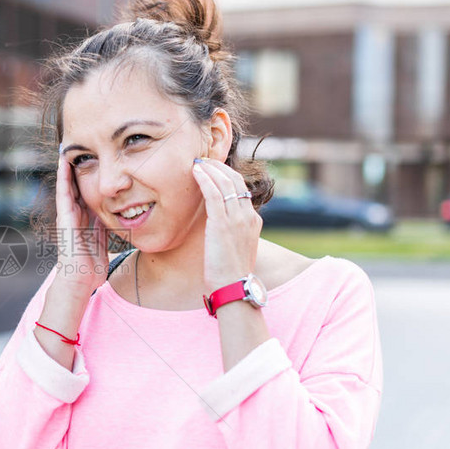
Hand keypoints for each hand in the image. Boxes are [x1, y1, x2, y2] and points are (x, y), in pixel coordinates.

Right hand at [52, 153, 110, 295]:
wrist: (79, 282)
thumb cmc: (91, 269)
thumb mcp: (105, 244)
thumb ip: (108, 232)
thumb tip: (122, 223)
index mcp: (87, 221)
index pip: (91, 193)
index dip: (94, 177)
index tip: (99, 160)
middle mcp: (77, 215)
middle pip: (79, 185)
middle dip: (81, 168)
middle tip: (84, 146)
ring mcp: (68, 216)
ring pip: (68, 185)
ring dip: (68, 166)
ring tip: (70, 146)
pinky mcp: (64, 217)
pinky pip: (63, 193)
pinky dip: (63, 177)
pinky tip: (63, 162)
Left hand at [191, 158, 261, 290]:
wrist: (233, 288)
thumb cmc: (229, 273)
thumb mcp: (234, 248)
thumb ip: (230, 232)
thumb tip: (216, 225)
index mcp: (253, 220)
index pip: (241, 188)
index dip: (226, 175)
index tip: (212, 169)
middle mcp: (248, 216)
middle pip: (235, 180)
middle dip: (218, 166)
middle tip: (202, 160)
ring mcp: (237, 219)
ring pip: (225, 183)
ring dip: (210, 169)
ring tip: (196, 163)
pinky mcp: (223, 224)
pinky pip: (214, 194)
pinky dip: (205, 179)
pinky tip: (196, 173)